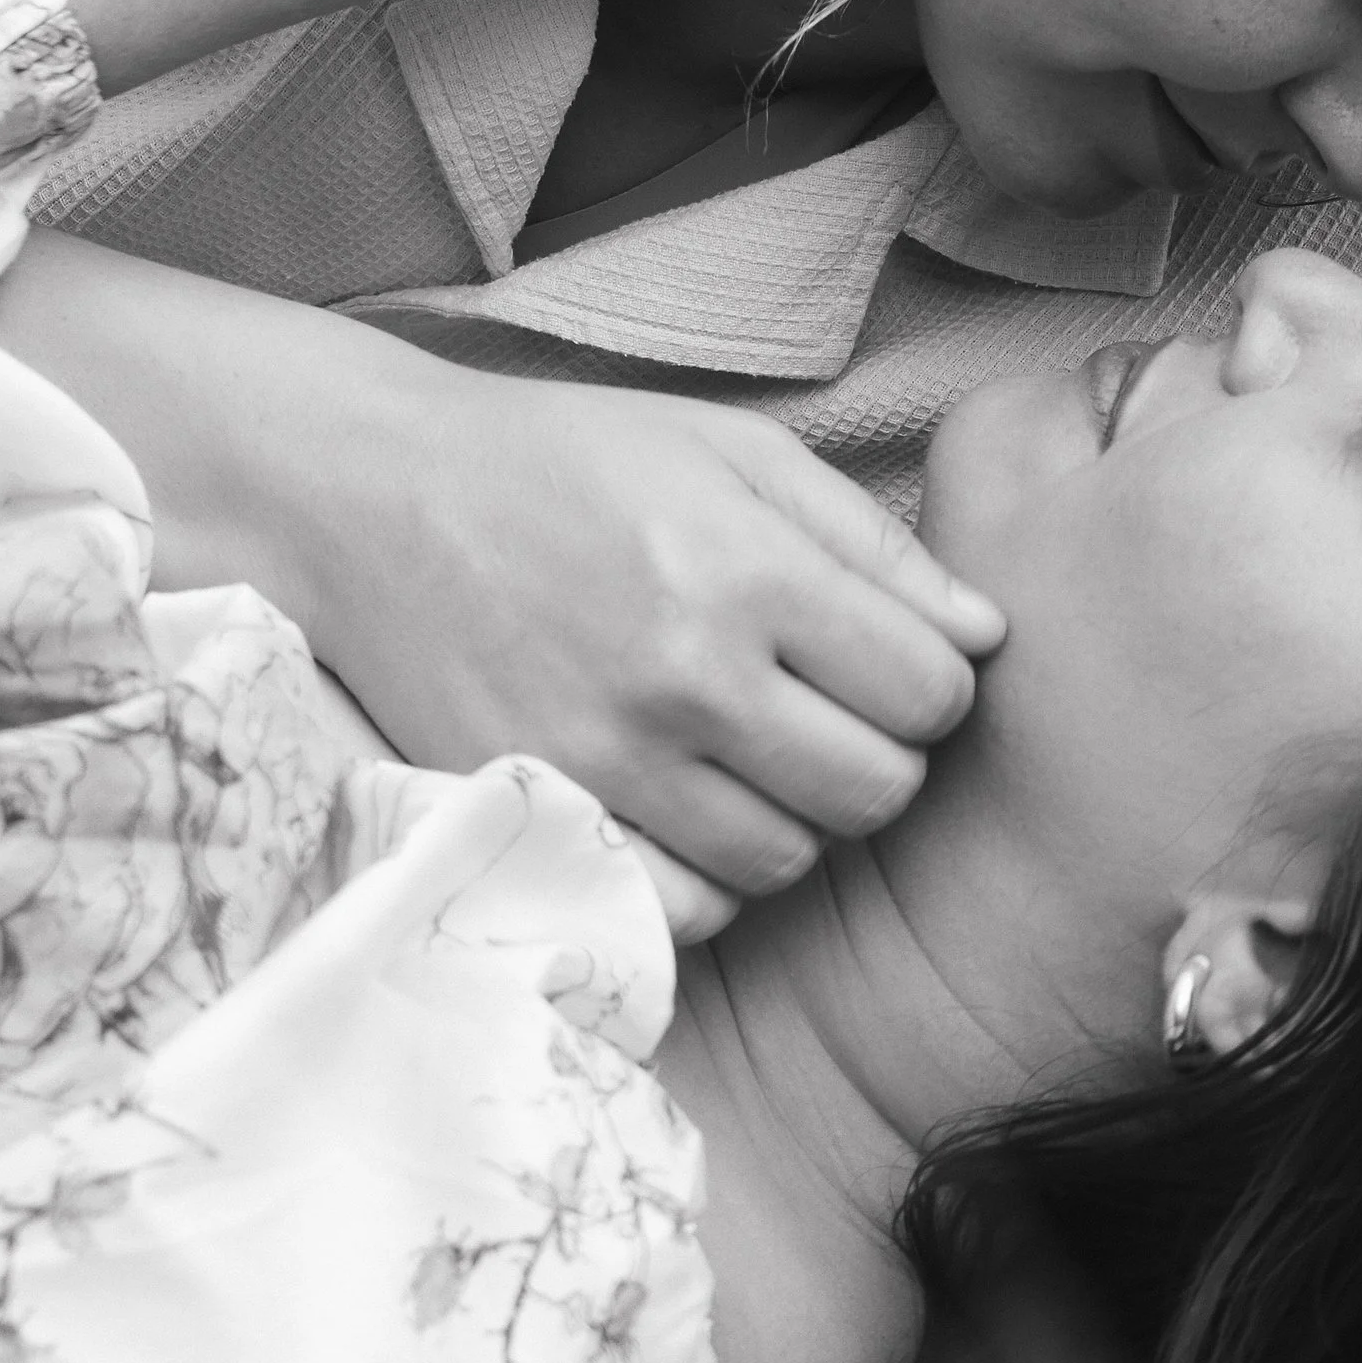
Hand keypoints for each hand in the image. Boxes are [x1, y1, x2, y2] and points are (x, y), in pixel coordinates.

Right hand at [307, 363, 1005, 895]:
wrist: (372, 499)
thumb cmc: (570, 461)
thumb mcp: (733, 452)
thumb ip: (870, 543)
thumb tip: (989, 635)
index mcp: (747, 571)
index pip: (933, 691)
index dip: (932, 681)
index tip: (885, 658)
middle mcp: (685, 678)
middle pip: (875, 790)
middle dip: (878, 755)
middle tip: (825, 710)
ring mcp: (607, 760)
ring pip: (787, 860)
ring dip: (793, 816)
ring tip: (746, 750)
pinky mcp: (540, 814)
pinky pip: (684, 909)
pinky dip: (705, 874)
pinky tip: (686, 806)